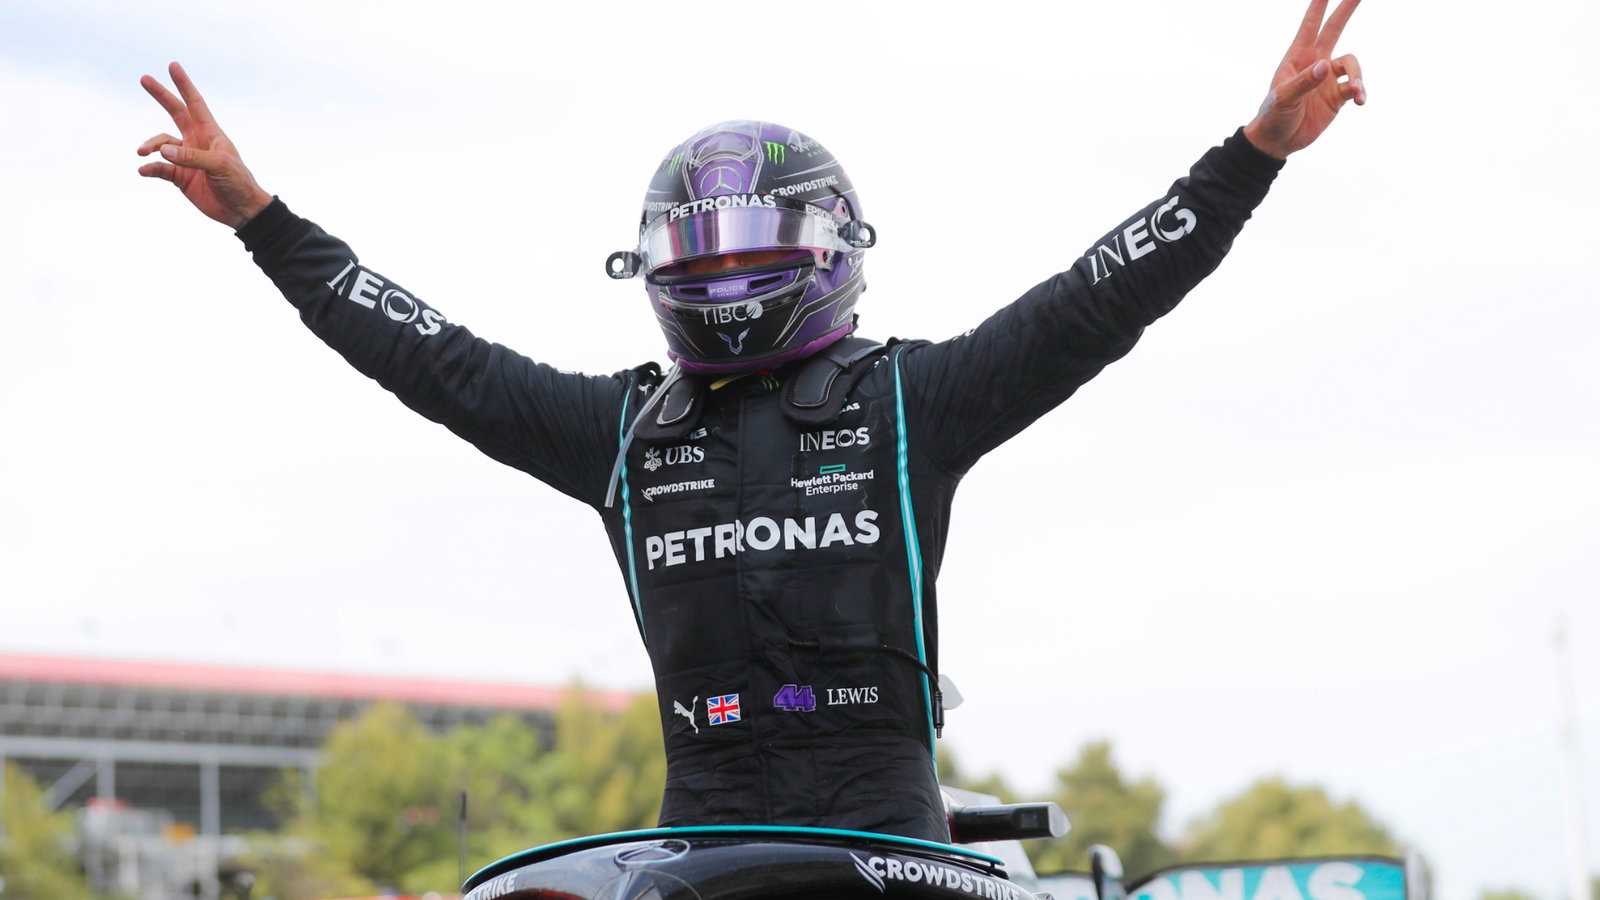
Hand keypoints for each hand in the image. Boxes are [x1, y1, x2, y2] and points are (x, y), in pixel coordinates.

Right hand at [137, 62, 273, 229]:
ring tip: (143, 152)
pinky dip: (151, 168)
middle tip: (144, 79)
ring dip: (151, 146)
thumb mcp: (220, 165)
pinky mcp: (180, 177)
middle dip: (161, 96)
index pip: (195, 103)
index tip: (173, 66)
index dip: (184, 85)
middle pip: (175, 113)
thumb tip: (163, 150)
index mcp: (210, 133)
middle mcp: (196, 141)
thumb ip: (192, 156)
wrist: (240, 210)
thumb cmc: (238, 182)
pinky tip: (144, 170)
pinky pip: (160, 168)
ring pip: (161, 144)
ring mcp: (186, 159)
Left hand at [1242, 0, 1365, 159]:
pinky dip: (1360, 91)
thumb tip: (1325, 66)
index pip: (1310, 25)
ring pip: (1351, 65)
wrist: (1278, 142)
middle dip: (1346, 10)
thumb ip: (1303, 82)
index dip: (1318, 5)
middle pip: (1335, 29)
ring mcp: (1327, 79)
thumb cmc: (1273, 116)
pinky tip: (1360, 100)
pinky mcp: (1337, 96)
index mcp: (1298, 58)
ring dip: (1358, 76)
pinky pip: (1355, 87)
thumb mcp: (1283, 99)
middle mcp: (1315, 63)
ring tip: (1357, 92)